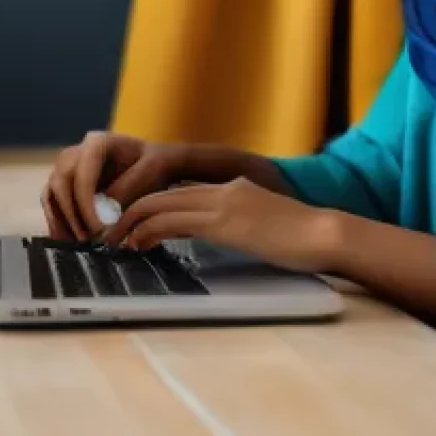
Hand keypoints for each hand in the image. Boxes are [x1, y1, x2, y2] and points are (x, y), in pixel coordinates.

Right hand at [41, 130, 191, 240]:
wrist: (153, 164)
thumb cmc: (154, 164)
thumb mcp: (149, 171)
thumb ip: (125, 189)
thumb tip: (101, 214)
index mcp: (98, 142)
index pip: (82, 173)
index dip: (85, 203)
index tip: (97, 228)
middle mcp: (77, 152)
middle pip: (61, 182)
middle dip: (71, 214)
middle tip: (86, 239)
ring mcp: (68, 168)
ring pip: (52, 194)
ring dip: (61, 221)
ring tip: (76, 245)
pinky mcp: (65, 184)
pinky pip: (52, 203)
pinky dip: (58, 222)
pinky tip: (68, 241)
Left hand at [112, 177, 340, 273]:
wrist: (325, 234)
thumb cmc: (303, 239)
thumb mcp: (265, 227)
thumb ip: (243, 225)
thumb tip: (227, 237)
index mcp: (234, 189)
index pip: (182, 194)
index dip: (153, 209)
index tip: (134, 229)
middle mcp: (224, 189)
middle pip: (164, 193)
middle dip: (131, 212)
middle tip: (111, 234)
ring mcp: (224, 202)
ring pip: (161, 203)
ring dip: (131, 222)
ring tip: (115, 242)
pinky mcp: (224, 221)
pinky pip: (173, 221)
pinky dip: (147, 232)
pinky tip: (137, 245)